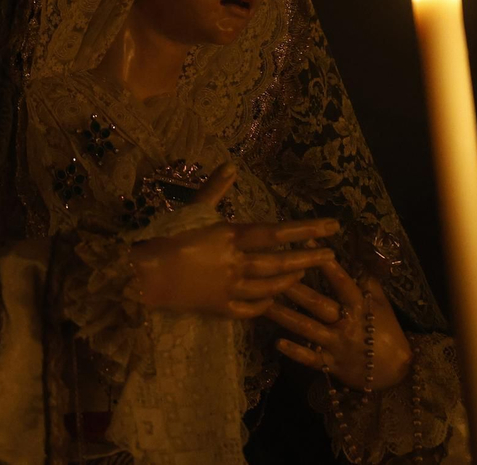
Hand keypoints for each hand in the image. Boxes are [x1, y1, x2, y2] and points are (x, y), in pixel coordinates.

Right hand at [130, 163, 339, 317]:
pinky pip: (250, 309)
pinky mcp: (220, 308)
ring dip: (290, 281)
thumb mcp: (192, 210)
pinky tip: (272, 299)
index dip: (306, 230)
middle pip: (279, 263)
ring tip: (305, 274)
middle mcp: (236, 264)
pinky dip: (264, 304)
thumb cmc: (166, 238)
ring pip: (269, 287)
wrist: (145, 276)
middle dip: (308, 259)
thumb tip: (230, 166)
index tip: (331, 227)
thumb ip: (214, 190)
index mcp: (231, 237)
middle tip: (331, 256)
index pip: (276, 233)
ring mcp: (230, 289)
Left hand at [265, 256, 412, 391]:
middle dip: (293, 288)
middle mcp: (346, 323)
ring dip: (284, 316)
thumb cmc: (386, 330)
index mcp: (360, 305)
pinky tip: (276, 342)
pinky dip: (294, 352)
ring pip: (307, 328)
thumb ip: (367, 280)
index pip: (340, 280)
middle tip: (270, 274)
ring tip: (264, 303)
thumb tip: (359, 252)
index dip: (324, 263)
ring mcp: (337, 345)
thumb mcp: (382, 303)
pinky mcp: (330, 365)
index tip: (306, 243)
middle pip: (316, 303)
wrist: (397, 370)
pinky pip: (310, 359)